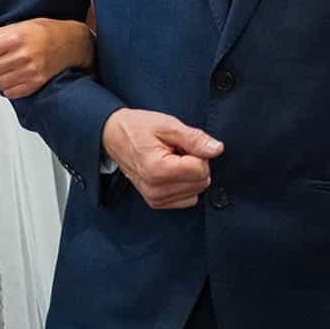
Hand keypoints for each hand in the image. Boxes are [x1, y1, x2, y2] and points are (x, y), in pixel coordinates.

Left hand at [0, 18, 93, 98]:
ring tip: (7, 68)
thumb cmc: (42, 32)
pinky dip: (8, 87)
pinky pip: (10, 93)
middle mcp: (22, 56)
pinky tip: (15, 76)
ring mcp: (30, 72)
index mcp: (15, 38)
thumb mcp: (15, 26)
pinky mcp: (36, 83)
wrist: (70, 43)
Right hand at [101, 109, 220, 208]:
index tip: (181, 144)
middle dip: (194, 163)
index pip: (201, 168)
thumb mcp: (167, 125)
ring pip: (197, 191)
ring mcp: (155, 198)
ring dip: (189, 174)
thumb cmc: (137, 128)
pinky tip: (170, 171)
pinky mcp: (156, 202)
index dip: (197, 152)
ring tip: (170, 159)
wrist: (112, 136)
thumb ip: (194, 138)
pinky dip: (184, 184)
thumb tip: (217, 149)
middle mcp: (156, 189)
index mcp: (158, 170)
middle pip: (201, 181)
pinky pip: (188, 199)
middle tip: (176, 150)